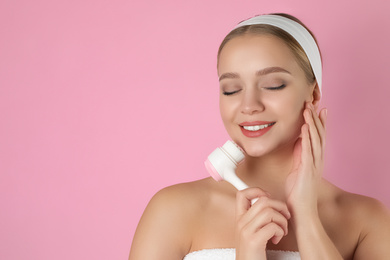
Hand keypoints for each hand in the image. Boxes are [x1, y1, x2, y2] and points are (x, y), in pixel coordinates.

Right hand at [235, 187, 290, 259]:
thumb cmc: (253, 253)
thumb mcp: (250, 232)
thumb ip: (256, 218)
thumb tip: (270, 204)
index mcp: (239, 219)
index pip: (242, 194)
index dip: (257, 190)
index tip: (268, 197)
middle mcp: (241, 223)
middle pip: (262, 201)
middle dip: (279, 206)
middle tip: (284, 216)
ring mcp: (246, 231)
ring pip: (269, 212)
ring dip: (282, 221)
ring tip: (281, 231)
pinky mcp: (253, 241)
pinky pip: (272, 227)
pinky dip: (280, 232)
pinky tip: (277, 239)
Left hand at [285, 102, 326, 218]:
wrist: (301, 209)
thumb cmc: (297, 192)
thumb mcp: (297, 169)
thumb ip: (299, 156)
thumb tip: (298, 143)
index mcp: (314, 159)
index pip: (318, 136)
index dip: (318, 122)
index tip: (317, 108)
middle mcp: (317, 160)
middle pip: (319, 134)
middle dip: (316, 118)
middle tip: (313, 103)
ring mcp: (313, 164)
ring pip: (315, 140)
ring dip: (311, 124)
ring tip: (308, 110)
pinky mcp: (307, 170)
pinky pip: (308, 151)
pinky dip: (307, 139)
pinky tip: (304, 128)